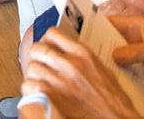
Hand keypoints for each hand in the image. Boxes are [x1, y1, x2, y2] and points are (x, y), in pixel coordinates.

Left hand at [19, 30, 143, 118]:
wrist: (114, 116)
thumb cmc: (111, 98)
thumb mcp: (101, 68)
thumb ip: (82, 57)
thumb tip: (67, 52)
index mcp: (82, 53)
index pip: (52, 33)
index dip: (46, 40)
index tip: (46, 45)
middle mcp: (69, 63)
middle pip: (37, 49)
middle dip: (37, 57)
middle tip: (40, 64)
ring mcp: (59, 80)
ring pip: (31, 68)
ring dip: (33, 74)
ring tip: (39, 80)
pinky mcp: (51, 96)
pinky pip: (29, 86)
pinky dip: (30, 90)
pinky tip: (38, 93)